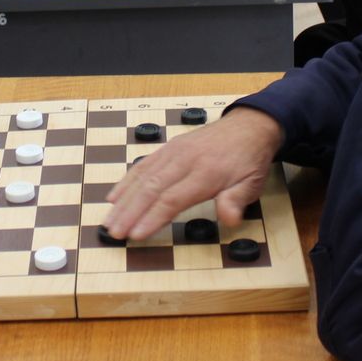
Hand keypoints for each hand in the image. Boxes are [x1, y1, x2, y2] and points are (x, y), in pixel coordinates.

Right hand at [103, 108, 283, 240]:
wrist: (249, 125)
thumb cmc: (249, 159)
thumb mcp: (252, 182)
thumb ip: (237, 200)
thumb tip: (229, 219)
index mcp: (206, 173)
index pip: (173, 198)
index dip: (152, 217)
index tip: (136, 235)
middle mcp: (185, 160)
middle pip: (151, 188)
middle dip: (129, 212)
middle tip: (114, 232)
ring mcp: (174, 152)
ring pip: (142, 177)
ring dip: (123, 200)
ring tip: (109, 220)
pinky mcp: (168, 148)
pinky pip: (143, 165)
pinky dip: (126, 181)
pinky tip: (114, 197)